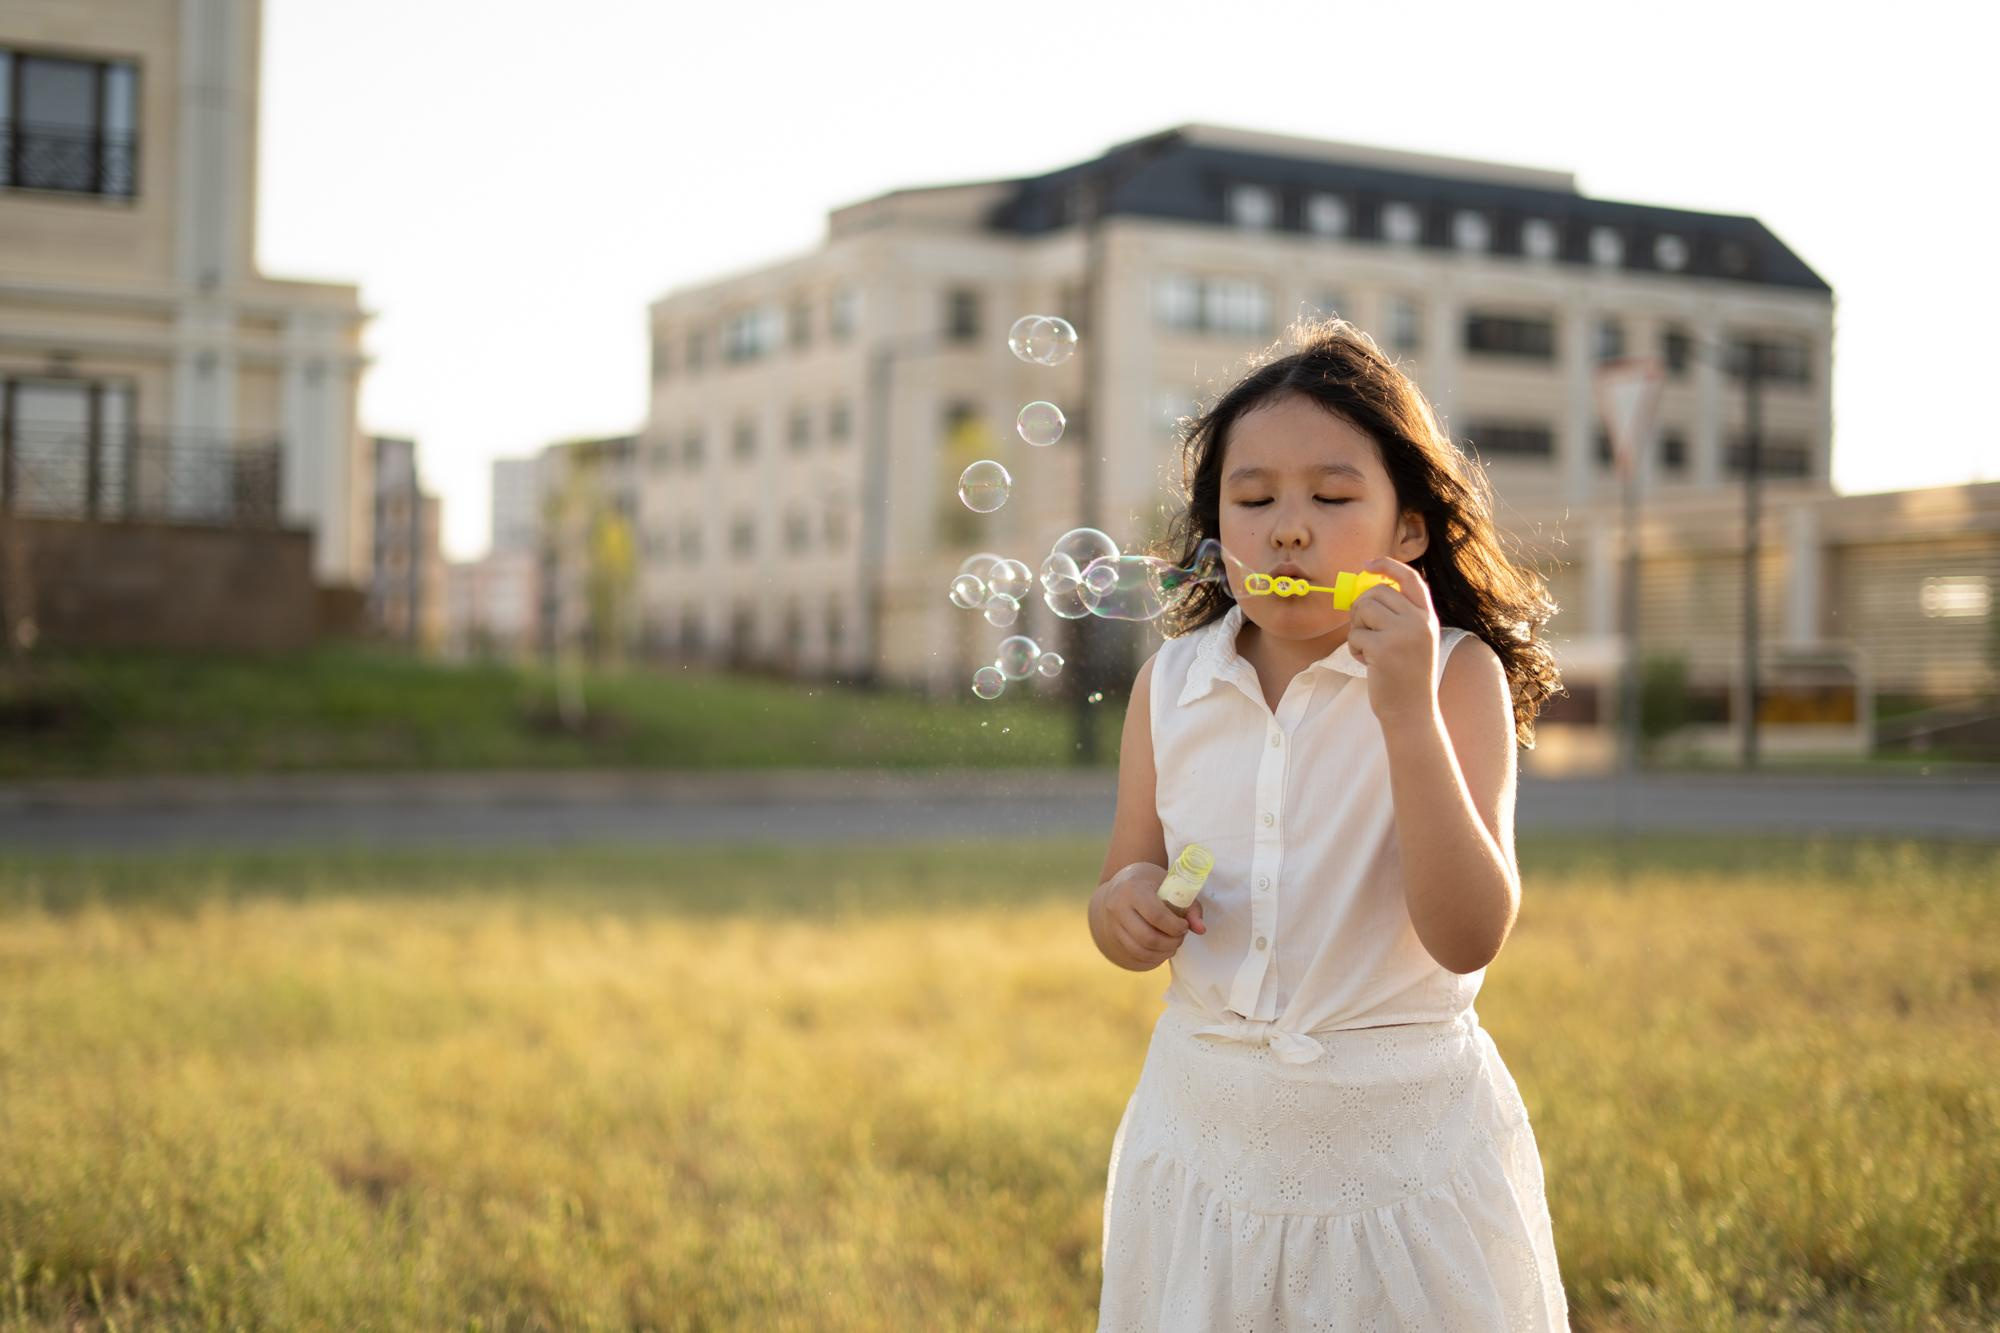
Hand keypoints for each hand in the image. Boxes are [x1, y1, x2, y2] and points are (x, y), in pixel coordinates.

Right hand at [1099, 861, 1205, 970]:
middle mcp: (1117, 908)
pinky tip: (1162, 949)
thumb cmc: (1151, 884)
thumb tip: (1201, 929)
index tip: (1184, 926)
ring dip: (1163, 953)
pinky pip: (1135, 956)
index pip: (1156, 915)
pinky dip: (1153, 958)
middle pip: (1148, 938)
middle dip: (1171, 943)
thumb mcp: (1171, 886)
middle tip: (1180, 937)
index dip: (1175, 926)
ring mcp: (1113, 925)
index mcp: (1133, 890)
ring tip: (1172, 944)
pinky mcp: (1113, 939)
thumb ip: (1190, 906)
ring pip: (1141, 951)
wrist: (1120, 887)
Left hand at [1347, 556, 1440, 731]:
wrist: (1412, 712)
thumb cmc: (1407, 678)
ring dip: (1357, 628)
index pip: (1410, 579)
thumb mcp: (1413, 641)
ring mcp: (1402, 634)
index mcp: (1428, 617)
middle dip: (1361, 609)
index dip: (1388, 565)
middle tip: (1363, 630)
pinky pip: (1355, 634)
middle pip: (1376, 593)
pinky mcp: (1384, 648)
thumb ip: (1399, 616)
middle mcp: (1419, 621)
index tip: (1367, 564)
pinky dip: (1354, 648)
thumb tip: (1366, 592)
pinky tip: (1367, 662)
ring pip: (1363, 609)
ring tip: (1367, 649)